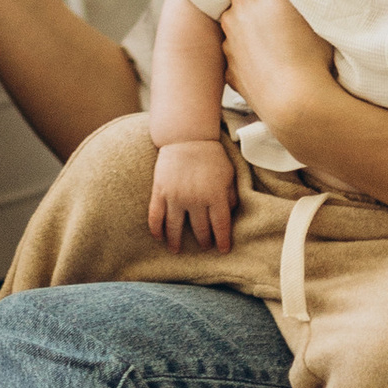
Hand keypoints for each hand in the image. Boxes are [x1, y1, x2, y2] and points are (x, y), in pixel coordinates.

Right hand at [149, 135, 239, 251]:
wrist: (186, 137)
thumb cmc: (211, 155)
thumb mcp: (229, 174)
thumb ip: (231, 195)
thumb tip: (229, 213)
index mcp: (215, 196)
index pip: (220, 226)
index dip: (222, 241)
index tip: (222, 250)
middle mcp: (195, 199)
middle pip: (200, 230)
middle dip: (203, 241)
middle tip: (204, 246)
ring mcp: (175, 196)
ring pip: (175, 228)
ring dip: (176, 242)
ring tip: (177, 249)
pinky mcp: (160, 191)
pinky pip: (156, 216)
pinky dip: (156, 229)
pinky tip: (159, 237)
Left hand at [218, 0, 337, 148]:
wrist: (294, 104)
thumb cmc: (306, 49)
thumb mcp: (302, 0)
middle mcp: (231, 17)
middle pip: (252, 0)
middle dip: (269, 4)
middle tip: (295, 16)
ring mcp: (229, 48)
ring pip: (246, 28)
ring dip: (260, 30)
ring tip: (288, 43)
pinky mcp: (232, 74)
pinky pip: (245, 57)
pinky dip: (258, 57)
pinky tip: (276, 63)